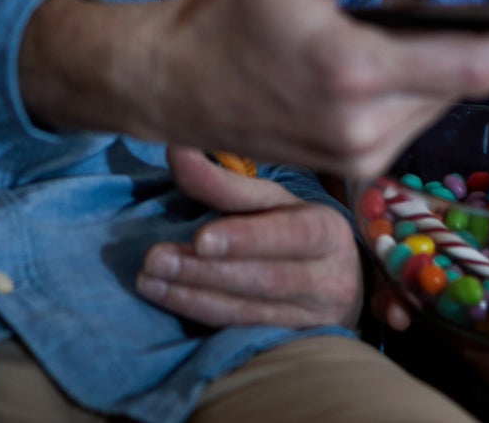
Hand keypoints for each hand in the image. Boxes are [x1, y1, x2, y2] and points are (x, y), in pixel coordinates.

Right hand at [24, 0, 488, 176]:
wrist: (178, 82)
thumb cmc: (235, 10)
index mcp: (355, 73)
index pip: (472, 66)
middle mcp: (367, 129)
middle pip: (463, 82)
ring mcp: (363, 156)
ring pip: (441, 100)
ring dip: (452, 58)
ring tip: (434, 11)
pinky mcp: (357, 167)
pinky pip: (414, 117)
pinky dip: (423, 81)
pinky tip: (405, 47)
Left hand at [136, 146, 361, 328]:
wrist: (340, 282)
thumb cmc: (295, 228)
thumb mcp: (271, 200)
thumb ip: (225, 183)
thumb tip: (177, 148)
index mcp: (327, 231)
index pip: (290, 236)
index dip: (246, 239)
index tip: (201, 239)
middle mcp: (328, 278)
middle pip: (264, 279)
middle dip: (205, 271)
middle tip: (155, 259)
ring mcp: (313, 317)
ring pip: (248, 310)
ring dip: (192, 296)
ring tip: (149, 280)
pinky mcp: (291, 340)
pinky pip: (240, 329)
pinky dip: (200, 314)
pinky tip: (168, 298)